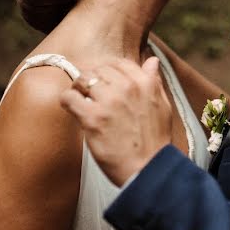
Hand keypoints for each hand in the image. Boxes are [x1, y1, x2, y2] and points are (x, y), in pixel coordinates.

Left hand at [59, 56, 172, 185]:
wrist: (148, 169)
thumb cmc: (155, 142)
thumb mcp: (163, 106)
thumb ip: (155, 82)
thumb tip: (151, 61)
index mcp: (145, 83)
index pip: (119, 63)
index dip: (108, 71)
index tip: (103, 80)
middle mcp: (127, 88)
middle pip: (99, 70)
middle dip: (92, 79)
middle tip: (89, 92)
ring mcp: (109, 102)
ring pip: (83, 80)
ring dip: (78, 88)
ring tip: (80, 99)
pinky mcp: (93, 118)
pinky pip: (70, 98)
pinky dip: (67, 101)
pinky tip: (71, 109)